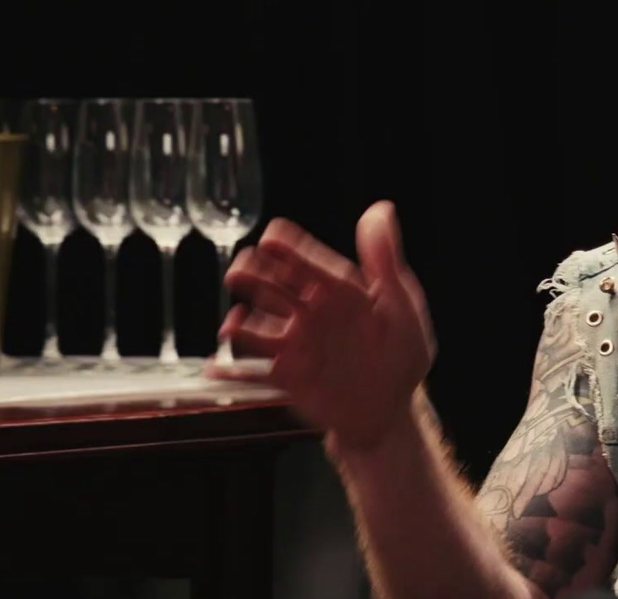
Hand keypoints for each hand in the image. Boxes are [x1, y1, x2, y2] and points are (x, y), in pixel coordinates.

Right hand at [207, 201, 436, 449]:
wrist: (390, 408)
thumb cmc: (402, 353)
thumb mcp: (400, 304)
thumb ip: (385, 260)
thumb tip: (380, 209)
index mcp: (339, 293)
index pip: (310, 264)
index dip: (291, 249)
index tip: (272, 236)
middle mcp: (312, 315)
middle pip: (276, 289)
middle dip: (256, 278)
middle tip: (239, 271)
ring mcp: (297, 346)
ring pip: (260, 329)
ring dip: (241, 325)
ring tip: (231, 326)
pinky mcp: (288, 378)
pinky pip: (256, 374)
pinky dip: (234, 372)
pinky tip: (215, 369)